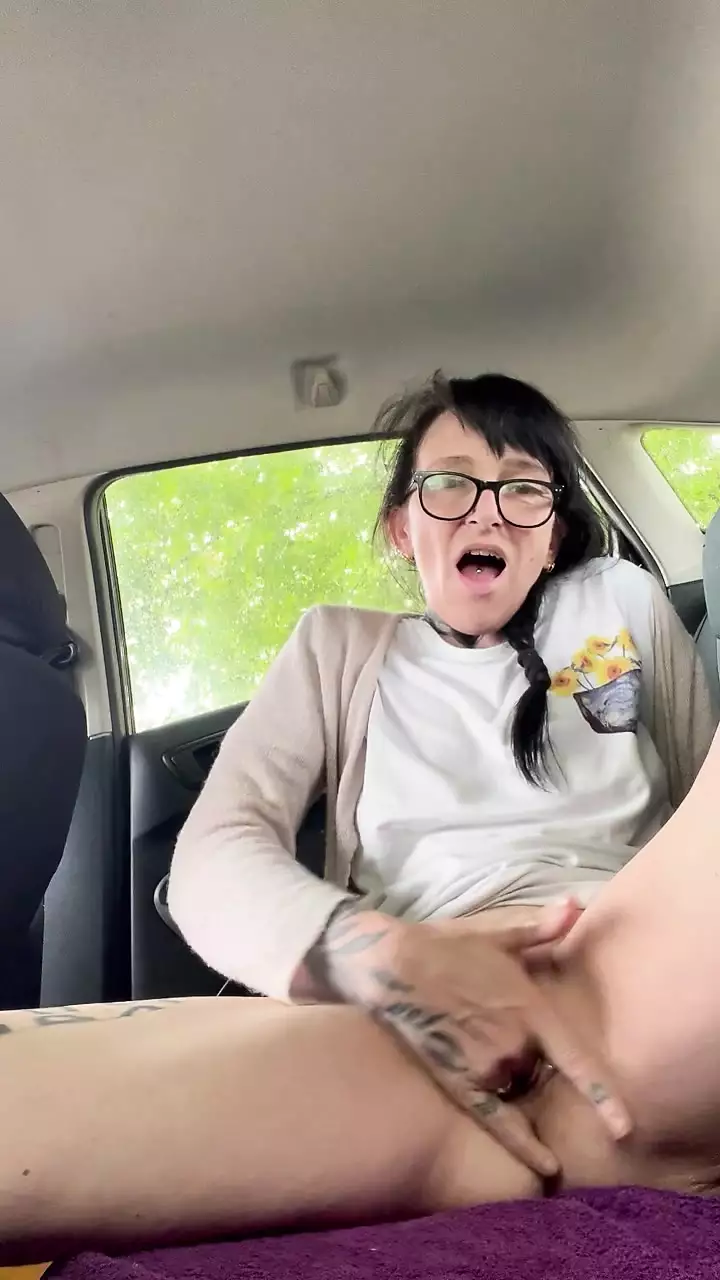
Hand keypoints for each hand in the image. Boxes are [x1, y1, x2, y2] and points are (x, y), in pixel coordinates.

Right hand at [303, 899, 628, 1177]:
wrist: (389, 962)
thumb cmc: (445, 945)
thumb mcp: (496, 933)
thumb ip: (540, 928)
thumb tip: (577, 906)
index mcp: (529, 1008)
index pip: (575, 1059)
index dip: (602, 1095)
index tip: (624, 1127)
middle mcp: (513, 1044)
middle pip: (540, 1069)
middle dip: (531, 1057)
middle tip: (497, 1027)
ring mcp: (485, 1066)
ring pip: (515, 1087)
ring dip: (510, 1077)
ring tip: (476, 1042)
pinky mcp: (456, 1082)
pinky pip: (495, 1121)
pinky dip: (521, 1145)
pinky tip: (545, 1168)